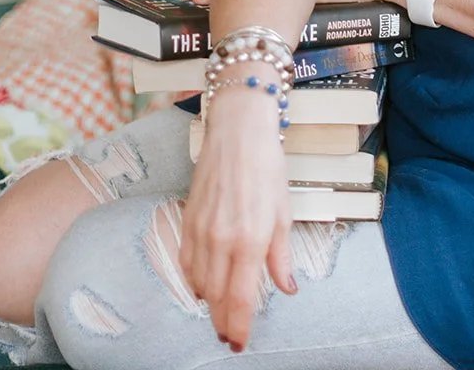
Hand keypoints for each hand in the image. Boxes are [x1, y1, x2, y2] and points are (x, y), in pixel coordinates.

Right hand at [179, 88, 295, 351]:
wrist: (237, 130)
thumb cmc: (266, 166)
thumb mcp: (283, 211)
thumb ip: (281, 256)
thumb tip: (287, 288)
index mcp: (250, 239)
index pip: (240, 299)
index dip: (239, 327)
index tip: (240, 343)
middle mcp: (221, 240)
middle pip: (217, 298)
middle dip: (224, 321)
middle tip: (230, 336)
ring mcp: (201, 230)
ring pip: (200, 284)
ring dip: (210, 303)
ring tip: (220, 314)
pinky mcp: (187, 220)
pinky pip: (186, 262)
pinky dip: (194, 280)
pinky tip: (203, 285)